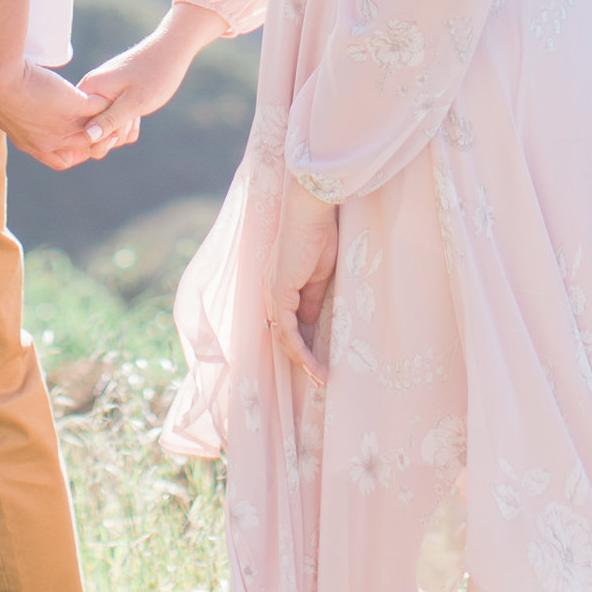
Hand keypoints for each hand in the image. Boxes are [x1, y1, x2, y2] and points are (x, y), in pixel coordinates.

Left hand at [0, 60, 110, 171]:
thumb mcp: (5, 112)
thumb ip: (18, 118)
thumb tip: (13, 109)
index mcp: (34, 145)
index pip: (61, 160)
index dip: (74, 152)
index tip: (78, 139)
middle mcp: (53, 142)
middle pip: (87, 148)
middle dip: (99, 138)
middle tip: (106, 123)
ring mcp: (66, 126)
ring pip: (99, 131)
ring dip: (109, 119)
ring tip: (113, 105)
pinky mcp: (75, 105)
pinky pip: (100, 107)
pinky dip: (106, 99)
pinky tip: (106, 89)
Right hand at [78, 0, 224, 151]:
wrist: (171, 50)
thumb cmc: (155, 75)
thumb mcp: (135, 102)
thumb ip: (110, 120)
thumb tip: (89, 136)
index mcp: (89, 89)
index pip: (78, 128)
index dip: (99, 137)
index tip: (122, 125)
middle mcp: (90, 91)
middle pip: (91, 131)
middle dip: (113, 134)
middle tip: (132, 118)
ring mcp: (101, 94)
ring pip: (104, 128)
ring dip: (122, 129)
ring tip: (137, 114)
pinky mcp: (112, 97)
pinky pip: (114, 121)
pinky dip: (126, 123)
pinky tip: (138, 114)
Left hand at [263, 181, 338, 392]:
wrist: (311, 212)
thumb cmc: (318, 235)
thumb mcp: (319, 275)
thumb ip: (312, 300)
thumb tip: (310, 324)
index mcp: (280, 286)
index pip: (286, 324)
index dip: (302, 346)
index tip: (319, 362)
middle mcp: (271, 292)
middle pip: (281, 335)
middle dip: (300, 360)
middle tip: (320, 378)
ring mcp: (273, 293)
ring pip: (282, 338)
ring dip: (302, 361)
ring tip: (321, 378)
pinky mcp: (279, 292)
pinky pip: (287, 331)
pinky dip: (300, 350)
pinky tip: (313, 364)